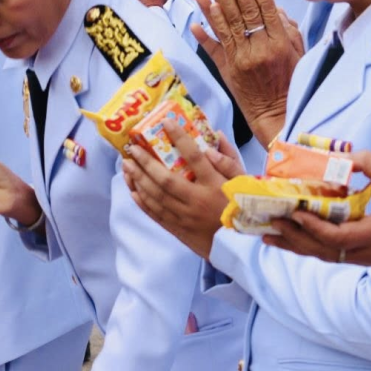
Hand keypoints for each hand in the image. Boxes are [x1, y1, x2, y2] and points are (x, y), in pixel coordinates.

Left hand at [123, 119, 244, 258]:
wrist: (240, 248)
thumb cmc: (242, 210)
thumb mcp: (244, 183)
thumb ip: (229, 159)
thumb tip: (215, 136)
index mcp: (214, 185)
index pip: (194, 156)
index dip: (179, 138)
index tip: (166, 123)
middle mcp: (197, 200)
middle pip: (165, 179)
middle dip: (145, 162)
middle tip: (132, 149)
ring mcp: (185, 217)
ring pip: (156, 197)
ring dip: (138, 180)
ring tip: (126, 166)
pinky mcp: (178, 230)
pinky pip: (155, 214)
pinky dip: (142, 202)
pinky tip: (132, 190)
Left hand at [191, 0, 303, 145]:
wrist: (276, 115)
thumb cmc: (291, 83)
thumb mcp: (298, 55)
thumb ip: (289, 30)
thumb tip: (275, 7)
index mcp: (279, 43)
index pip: (266, 9)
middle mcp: (259, 49)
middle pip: (243, 13)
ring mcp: (241, 60)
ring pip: (226, 26)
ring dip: (215, 2)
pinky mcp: (227, 71)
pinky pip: (213, 48)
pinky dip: (204, 32)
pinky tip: (198, 16)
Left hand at [263, 150, 370, 266]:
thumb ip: (365, 162)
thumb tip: (336, 156)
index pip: (336, 237)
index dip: (312, 227)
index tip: (293, 212)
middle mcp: (366, 251)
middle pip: (322, 251)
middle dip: (293, 238)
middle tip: (268, 223)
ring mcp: (363, 258)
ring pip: (323, 255)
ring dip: (295, 245)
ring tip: (268, 234)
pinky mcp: (362, 257)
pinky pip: (330, 254)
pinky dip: (309, 246)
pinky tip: (292, 238)